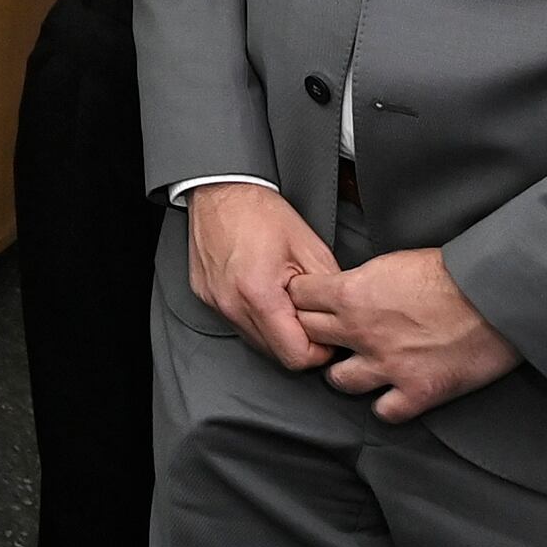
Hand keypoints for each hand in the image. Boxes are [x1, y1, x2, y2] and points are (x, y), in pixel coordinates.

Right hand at [186, 182, 339, 371]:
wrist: (221, 190)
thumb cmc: (261, 212)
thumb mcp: (312, 249)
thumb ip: (329, 293)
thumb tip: (340, 320)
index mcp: (259, 294)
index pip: (295, 356)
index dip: (318, 350)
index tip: (325, 334)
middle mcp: (231, 304)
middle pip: (275, 354)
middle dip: (297, 341)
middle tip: (308, 313)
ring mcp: (215, 303)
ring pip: (256, 342)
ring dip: (276, 330)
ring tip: (284, 299)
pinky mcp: (206, 298)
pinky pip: (237, 323)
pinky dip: (255, 316)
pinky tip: (263, 291)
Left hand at [289, 248, 522, 422]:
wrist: (496, 295)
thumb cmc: (451, 273)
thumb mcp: (392, 263)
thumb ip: (360, 281)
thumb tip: (342, 290)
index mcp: (351, 293)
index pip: (298, 298)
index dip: (302, 300)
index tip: (311, 303)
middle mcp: (361, 331)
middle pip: (309, 336)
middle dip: (316, 334)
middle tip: (332, 334)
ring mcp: (388, 365)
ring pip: (337, 380)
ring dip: (345, 373)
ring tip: (360, 366)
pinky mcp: (417, 391)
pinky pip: (384, 412)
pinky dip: (387, 405)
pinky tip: (394, 393)